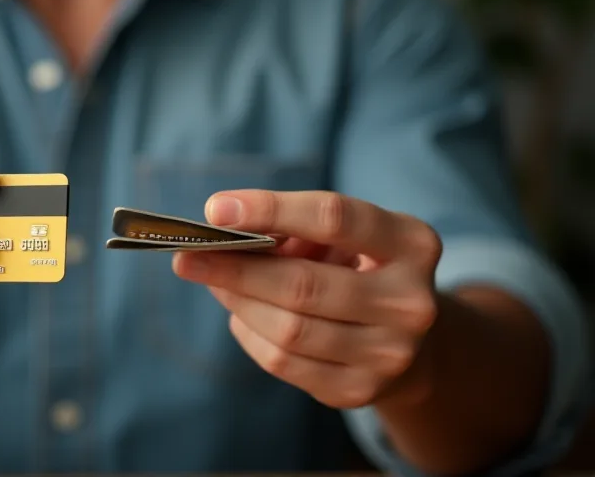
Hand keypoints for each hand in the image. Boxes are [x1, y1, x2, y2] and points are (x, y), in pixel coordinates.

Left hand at [172, 190, 443, 408]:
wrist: (413, 347)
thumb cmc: (360, 271)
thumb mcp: (344, 239)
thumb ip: (292, 228)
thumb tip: (223, 229)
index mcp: (412, 244)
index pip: (333, 218)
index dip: (270, 209)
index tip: (215, 209)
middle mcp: (410, 301)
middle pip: (303, 284)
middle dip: (235, 269)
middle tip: (187, 256)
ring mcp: (389, 353)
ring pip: (288, 329)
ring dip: (238, 302)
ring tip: (213, 282)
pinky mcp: (360, 390)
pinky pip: (283, 363)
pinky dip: (251, 334)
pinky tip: (242, 315)